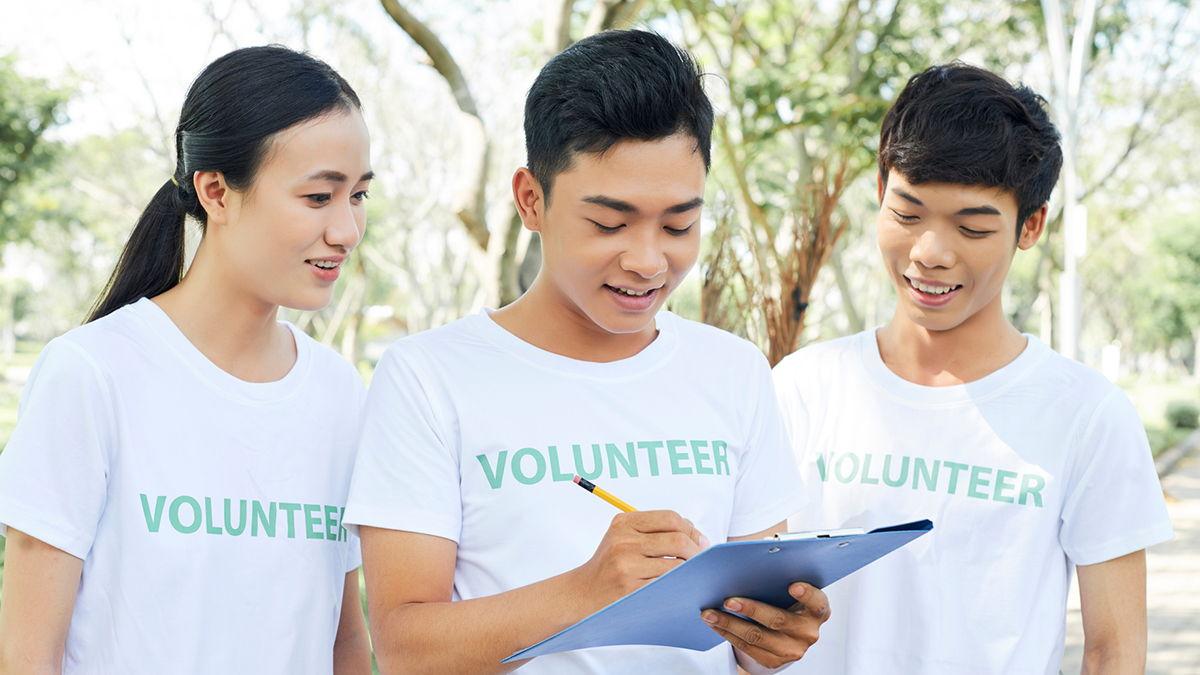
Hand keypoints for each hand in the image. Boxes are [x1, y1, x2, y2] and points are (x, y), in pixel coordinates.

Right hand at [572, 510, 709, 609]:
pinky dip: (679, 584)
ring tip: (692, 574)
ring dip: (690, 570)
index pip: (670, 518)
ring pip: (676, 565)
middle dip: (696, 550)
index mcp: (624, 523)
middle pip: (677, 540)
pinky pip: (667, 584)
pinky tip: (680, 585)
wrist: (582, 593)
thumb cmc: (609, 565)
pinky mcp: (630, 589)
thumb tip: (695, 533)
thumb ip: (654, 530)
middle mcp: (624, 541)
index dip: (691, 529)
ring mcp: (626, 566)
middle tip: (702, 560)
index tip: (699, 540)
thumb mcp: (623, 537)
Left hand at [701, 582, 829, 669]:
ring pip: (757, 636)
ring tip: (710, 613)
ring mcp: (791, 649)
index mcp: (817, 611)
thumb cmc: (786, 600)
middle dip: (751, 609)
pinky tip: (715, 624)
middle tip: (729, 600)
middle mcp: (807, 632)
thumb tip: (761, 547)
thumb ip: (782, 573)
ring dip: (729, 624)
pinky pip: (747, 648)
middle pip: (777, 620)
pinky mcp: (774, 661)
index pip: (817, 602)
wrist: (788, 632)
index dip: (806, 594)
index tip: (792, 585)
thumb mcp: (790, 587)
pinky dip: (728, 634)